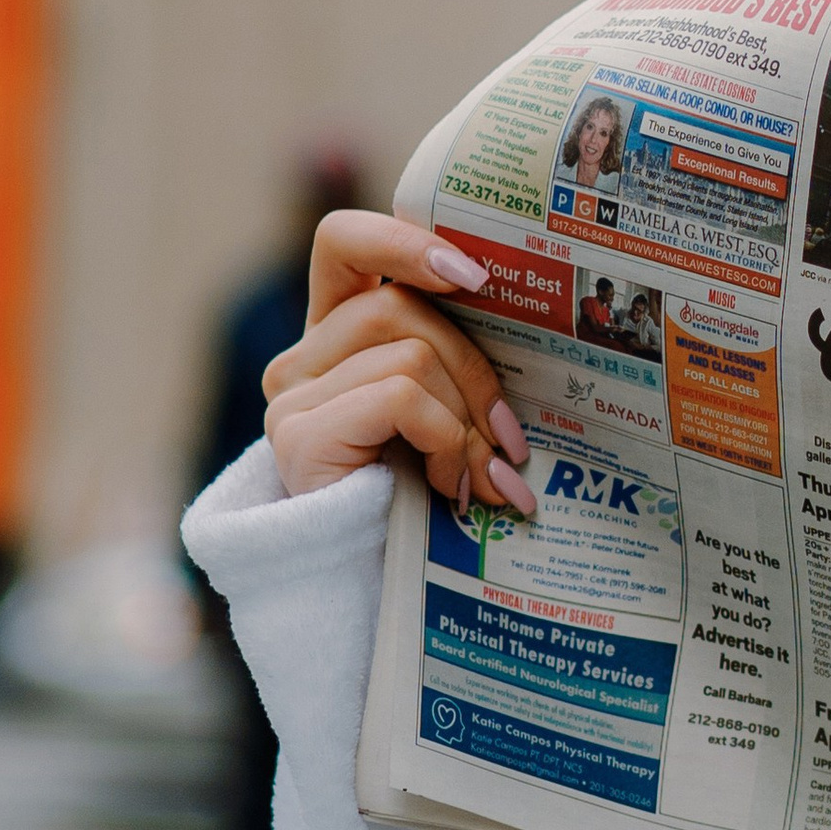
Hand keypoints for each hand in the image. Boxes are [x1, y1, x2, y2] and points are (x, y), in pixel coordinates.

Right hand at [261, 212, 537, 512]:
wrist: (373, 590)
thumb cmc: (422, 501)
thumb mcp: (447, 415)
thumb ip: (457, 364)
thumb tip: (537, 335)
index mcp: (334, 336)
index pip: (343, 241)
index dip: (403, 240)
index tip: (474, 275)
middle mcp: (301, 359)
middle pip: (401, 306)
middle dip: (475, 370)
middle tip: (510, 442)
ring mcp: (293, 397)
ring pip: (410, 353)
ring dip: (465, 418)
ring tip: (485, 478)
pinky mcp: (299, 437)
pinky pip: (399, 396)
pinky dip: (443, 439)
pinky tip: (450, 488)